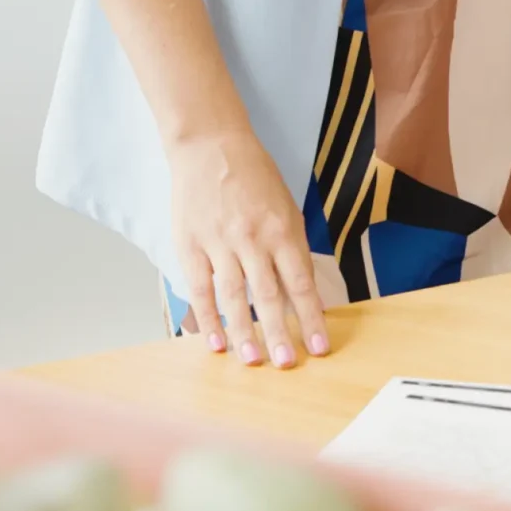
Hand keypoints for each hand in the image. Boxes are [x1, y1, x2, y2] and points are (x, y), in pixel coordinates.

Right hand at [168, 131, 328, 368]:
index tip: (319, 347)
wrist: (210, 146)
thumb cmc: (255, 179)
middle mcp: (253, 239)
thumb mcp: (287, 209)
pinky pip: (200, 287)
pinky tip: (215, 342)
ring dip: (243, 332)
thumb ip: (293, 251)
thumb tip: (305, 296)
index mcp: (282, 231)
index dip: (311, 317)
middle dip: (279, 333)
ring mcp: (219, 243)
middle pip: (268, 295)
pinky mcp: (190, 245)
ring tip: (251, 361)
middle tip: (287, 364)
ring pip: (233, 296)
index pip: (301, 283)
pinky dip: (207, 317)